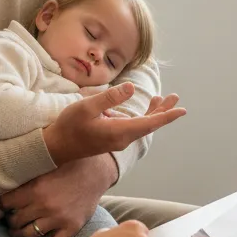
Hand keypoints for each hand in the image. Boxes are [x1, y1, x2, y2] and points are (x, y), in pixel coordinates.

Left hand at [0, 155, 116, 236]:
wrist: (97, 171)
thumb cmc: (68, 165)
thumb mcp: (45, 166)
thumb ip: (25, 177)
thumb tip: (0, 184)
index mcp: (36, 188)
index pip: (5, 203)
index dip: (0, 205)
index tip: (0, 206)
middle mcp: (45, 205)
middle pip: (14, 221)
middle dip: (10, 219)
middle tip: (11, 217)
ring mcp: (59, 219)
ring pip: (27, 235)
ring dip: (19, 234)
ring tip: (19, 230)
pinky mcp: (71, 227)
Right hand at [44, 82, 185, 166]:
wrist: (55, 148)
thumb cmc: (69, 126)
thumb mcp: (86, 107)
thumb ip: (109, 98)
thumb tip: (131, 88)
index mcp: (119, 132)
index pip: (150, 123)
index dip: (166, 116)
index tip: (182, 110)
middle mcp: (122, 138)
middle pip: (149, 124)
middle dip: (163, 111)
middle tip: (176, 97)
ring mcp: (117, 140)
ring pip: (141, 126)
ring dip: (152, 113)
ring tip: (162, 99)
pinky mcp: (111, 138)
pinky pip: (132, 127)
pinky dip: (140, 116)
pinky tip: (138, 108)